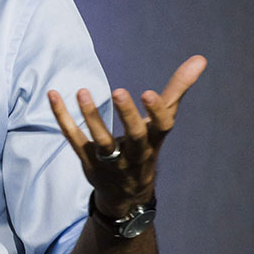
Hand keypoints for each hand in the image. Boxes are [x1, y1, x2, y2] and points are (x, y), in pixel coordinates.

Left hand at [48, 55, 205, 218]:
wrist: (127, 194)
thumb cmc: (146, 147)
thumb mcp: (162, 122)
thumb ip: (177, 90)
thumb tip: (200, 59)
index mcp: (155, 141)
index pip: (162, 128)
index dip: (157, 112)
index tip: (149, 93)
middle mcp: (135, 153)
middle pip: (134, 136)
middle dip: (128, 115)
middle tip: (118, 92)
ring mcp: (110, 160)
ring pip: (102, 141)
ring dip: (92, 117)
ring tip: (82, 92)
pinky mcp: (88, 160)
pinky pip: (74, 139)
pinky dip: (62, 118)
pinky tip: (53, 95)